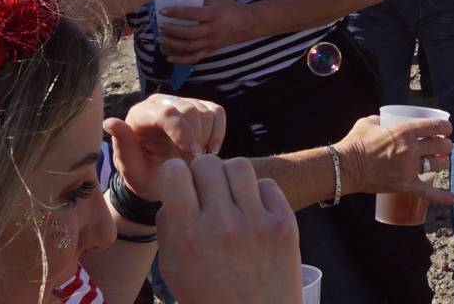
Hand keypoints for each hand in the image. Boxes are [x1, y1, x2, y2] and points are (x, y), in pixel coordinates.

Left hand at [108, 95, 227, 200]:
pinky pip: (217, 112)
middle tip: (192, 164)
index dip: (183, 133)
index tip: (194, 155)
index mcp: (140, 114)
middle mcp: (160, 102)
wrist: (157, 178)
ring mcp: (181, 102)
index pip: (167, 114)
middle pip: (189, 110)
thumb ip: (123, 146)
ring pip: (205, 111)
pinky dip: (219, 132)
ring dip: (206, 138)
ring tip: (196, 160)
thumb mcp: (130, 168)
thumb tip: (110, 122)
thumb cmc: (142, 175)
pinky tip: (210, 150)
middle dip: (195, 139)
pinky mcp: (199, 107)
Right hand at [152, 154, 300, 303]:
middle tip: (205, 192)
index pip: (174, 173)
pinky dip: (257, 194)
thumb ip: (169, 226)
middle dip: (201, 174)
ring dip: (230, 178)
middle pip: (208, 163)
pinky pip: (268, 185)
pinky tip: (252, 212)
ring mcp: (256, 222)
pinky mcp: (284, 224)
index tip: (179, 185)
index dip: (173, 173)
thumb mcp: (174, 268)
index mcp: (189, 236)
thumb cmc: (209, 296)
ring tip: (229, 197)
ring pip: (240, 166)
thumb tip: (173, 191)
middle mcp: (222, 225)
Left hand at [156, 0, 261, 62]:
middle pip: (188, 34)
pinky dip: (180, 60)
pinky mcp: (211, 50)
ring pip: (189, 47)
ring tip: (161, 39)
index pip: (191, 14)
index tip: (163, 11)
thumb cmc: (230, 8)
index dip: (175, 12)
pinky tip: (169, 57)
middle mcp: (212, 29)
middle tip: (160, 26)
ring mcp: (211, 42)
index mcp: (213, 14)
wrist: (248, 23)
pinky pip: (194, 58)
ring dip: (173, 44)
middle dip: (171, 31)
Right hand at [329, 115, 453, 204]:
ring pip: (439, 164)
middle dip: (445, 144)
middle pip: (441, 145)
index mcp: (405, 131)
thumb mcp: (370, 122)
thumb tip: (388, 119)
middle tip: (441, 145)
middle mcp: (411, 149)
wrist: (344, 167)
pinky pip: (429, 193)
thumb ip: (384, 119)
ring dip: (442, 161)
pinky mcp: (405, 186)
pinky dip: (444, 197)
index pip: (436, 127)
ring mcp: (409, 169)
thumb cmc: (355, 142)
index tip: (445, 129)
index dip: (445, 127)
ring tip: (439, 160)